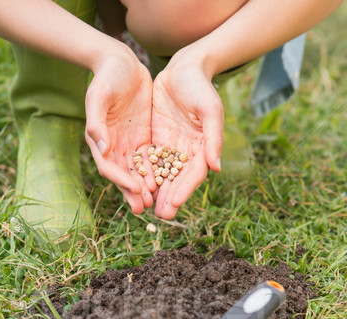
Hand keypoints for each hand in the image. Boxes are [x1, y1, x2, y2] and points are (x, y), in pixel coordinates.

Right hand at [85, 46, 154, 213]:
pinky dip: (156, 171)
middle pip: (123, 175)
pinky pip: (150, 158)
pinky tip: (165, 183)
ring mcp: (129, 143)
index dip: (121, 180)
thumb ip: (97, 124)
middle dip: (133, 192)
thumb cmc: (106, 77)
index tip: (135, 190)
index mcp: (99, 139)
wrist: (120, 62)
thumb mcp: (98, 97)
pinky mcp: (142, 137)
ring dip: (145, 187)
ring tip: (155, 202)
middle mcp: (113, 146)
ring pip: (137, 171)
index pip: (109, 166)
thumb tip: (102, 150)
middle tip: (145, 208)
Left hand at [151, 54, 223, 218]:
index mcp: (203, 147)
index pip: (194, 174)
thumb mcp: (210, 109)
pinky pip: (150, 161)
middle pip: (178, 179)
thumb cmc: (200, 87)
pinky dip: (145, 175)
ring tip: (148, 208)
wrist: (182, 68)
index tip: (176, 203)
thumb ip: (213, 138)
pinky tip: (137, 188)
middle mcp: (187, 151)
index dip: (185, 189)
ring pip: (163, 174)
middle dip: (170, 197)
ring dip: (156, 192)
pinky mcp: (156, 140)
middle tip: (162, 216)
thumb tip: (216, 167)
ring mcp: (171, 147)